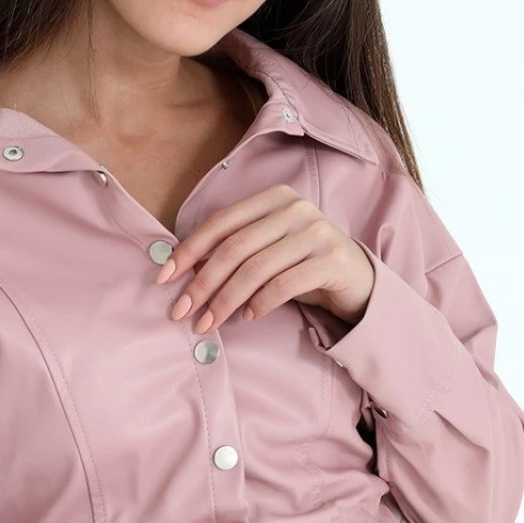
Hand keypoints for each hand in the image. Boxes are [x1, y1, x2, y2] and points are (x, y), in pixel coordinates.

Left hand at [155, 184, 374, 332]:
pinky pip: (285, 284)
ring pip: (256, 269)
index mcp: (274, 198)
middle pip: (235, 248)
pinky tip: (248, 317)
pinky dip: (261, 303)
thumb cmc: (302, 264)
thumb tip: (183, 271)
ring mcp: (317, 232)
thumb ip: (234, 251)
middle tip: (182, 312)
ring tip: (208, 324)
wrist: (358, 279)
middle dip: (203, 283)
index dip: (189, 250)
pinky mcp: (332, 259)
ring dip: (226, 300)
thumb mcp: (268, 250)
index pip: (221, 223)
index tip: (165, 278)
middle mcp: (296, 209)